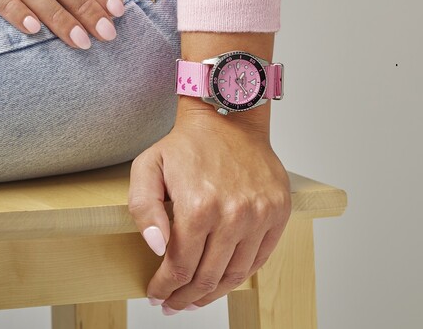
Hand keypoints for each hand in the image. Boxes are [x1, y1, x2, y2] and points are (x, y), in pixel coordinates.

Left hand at [128, 112, 291, 312]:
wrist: (229, 118)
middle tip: (174, 305)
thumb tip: (157, 249)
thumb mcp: (147, 168)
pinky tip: (224, 279)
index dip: (165, 288)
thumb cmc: (186, 145)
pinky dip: (241, 275)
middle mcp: (233, 215)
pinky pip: (260, 258)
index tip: (156, 295)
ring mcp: (260, 214)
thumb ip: (143, 210)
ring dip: (213, 293)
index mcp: (198, 207)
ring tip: (196, 299)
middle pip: (207, 277)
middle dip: (186, 298)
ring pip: (236, 274)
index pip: (180, 267)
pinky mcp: (278, 211)